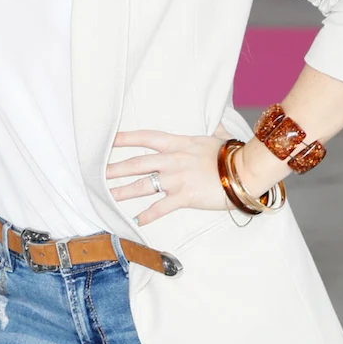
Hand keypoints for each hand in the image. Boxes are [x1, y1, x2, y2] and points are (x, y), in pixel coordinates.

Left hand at [107, 129, 234, 225]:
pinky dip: (146, 216)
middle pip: (136, 164)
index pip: (145, 138)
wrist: (247, 170)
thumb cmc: (234, 155)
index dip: (124, 139)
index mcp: (178, 144)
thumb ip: (213, 131)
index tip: (107, 140)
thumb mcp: (219, 137)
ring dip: (121, 192)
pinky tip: (134, 221)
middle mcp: (172, 160)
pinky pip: (160, 208)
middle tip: (95, 172)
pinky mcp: (184, 197)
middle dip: (114, 169)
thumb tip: (217, 122)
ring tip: (105, 196)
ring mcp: (176, 179)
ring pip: (141, 186)